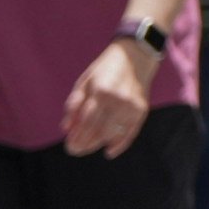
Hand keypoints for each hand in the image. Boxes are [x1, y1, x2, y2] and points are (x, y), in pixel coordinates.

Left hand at [62, 37, 152, 160]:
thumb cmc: (105, 69)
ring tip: (88, 148)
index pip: (86, 122)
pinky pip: (131, 131)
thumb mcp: (85, 81)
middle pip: (99, 130)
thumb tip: (66, 129)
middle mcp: (118, 99)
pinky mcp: (142, 108)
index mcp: (101, 91)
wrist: (136, 56)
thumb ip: (74, 104)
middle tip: (75, 150)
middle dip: (85, 144)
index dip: (77, 137)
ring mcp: (131, 105)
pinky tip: (109, 152)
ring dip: (99, 144)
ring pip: (113, 133)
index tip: (69, 147)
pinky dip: (120, 144)